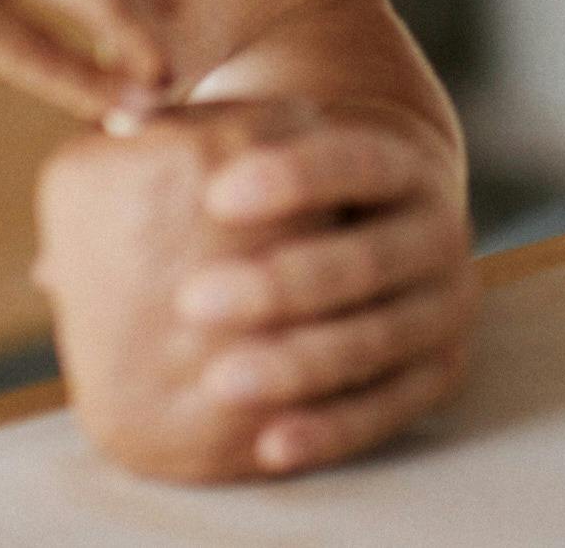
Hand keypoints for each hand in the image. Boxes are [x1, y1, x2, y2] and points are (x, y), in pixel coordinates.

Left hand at [39, 99, 474, 483]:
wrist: (390, 223)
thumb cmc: (306, 182)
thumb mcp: (277, 141)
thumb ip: (205, 129)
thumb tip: (121, 119)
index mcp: (401, 161)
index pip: (358, 161)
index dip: (295, 176)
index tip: (216, 193)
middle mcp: (437, 230)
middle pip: (370, 259)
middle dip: (285, 283)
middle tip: (192, 301)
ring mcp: (443, 305)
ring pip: (380, 339)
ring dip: (302, 364)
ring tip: (218, 381)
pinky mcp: (440, 371)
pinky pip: (389, 409)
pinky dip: (333, 429)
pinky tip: (269, 445)